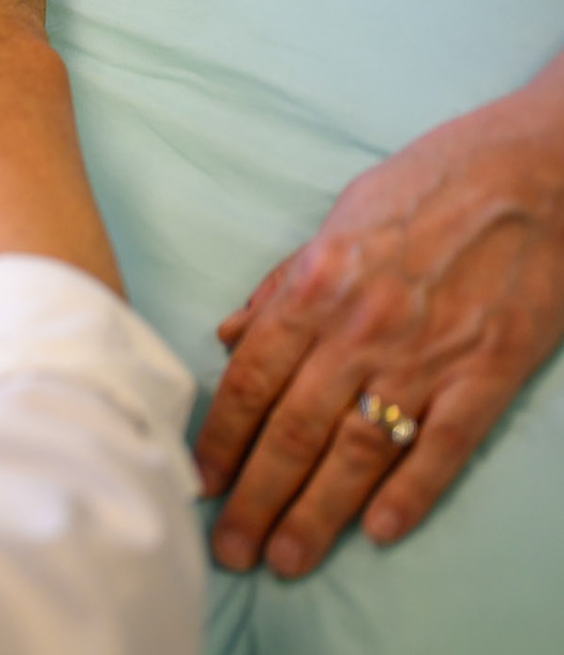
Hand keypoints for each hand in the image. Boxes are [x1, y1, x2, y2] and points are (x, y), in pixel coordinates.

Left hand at [195, 60, 563, 576]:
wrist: (534, 170)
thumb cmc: (429, 185)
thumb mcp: (337, 219)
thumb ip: (281, 286)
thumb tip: (229, 336)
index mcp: (315, 289)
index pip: (250, 381)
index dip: (220, 438)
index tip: (198, 483)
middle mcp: (360, 329)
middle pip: (294, 429)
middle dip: (255, 496)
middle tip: (227, 550)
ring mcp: (427, 355)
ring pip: (357, 450)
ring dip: (317, 511)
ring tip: (286, 558)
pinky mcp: (491, 371)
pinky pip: (443, 444)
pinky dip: (410, 491)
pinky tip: (377, 531)